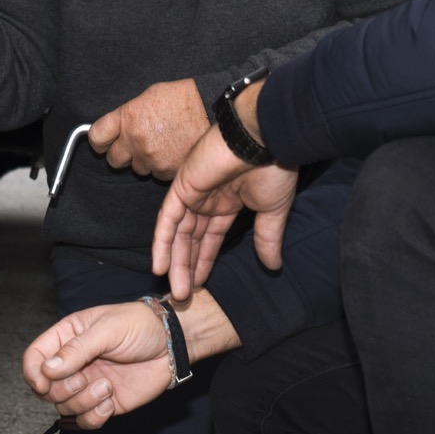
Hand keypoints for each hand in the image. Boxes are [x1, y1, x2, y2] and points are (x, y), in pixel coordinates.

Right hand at [21, 302, 172, 428]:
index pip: (34, 357)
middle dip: (64, 389)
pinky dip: (95, 417)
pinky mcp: (103, 403)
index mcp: (67, 337)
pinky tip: (111, 402)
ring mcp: (87, 384)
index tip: (44, 384)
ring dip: (83, 402)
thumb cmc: (140, 326)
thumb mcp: (107, 329)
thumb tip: (47, 369)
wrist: (172, 345)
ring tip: (106, 388)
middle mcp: (73, 363)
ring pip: (64, 407)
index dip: (33, 373)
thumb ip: (76, 349)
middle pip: (46, 389)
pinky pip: (85, 421)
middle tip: (86, 378)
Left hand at [87, 79, 207, 178]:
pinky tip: (172, 151)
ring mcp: (152, 158)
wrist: (212, 109)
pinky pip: (156, 174)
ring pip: (136, 169)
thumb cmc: (183, 98)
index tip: (102, 142)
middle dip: (121, 153)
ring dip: (144, 161)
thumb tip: (116, 127)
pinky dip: (161, 167)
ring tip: (161, 144)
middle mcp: (136, 140)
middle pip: (113, 159)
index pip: (96, 137)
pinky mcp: (167, 171)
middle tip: (134, 145)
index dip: (99, 141)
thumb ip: (128, 114)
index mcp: (128, 118)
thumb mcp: (148, 96)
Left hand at [152, 131, 299, 299]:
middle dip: (187, 267)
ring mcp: (194, 191)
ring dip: (175, 262)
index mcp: (229, 201)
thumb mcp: (273, 210)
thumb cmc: (274, 166)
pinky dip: (161, 242)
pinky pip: (167, 219)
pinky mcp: (183, 186)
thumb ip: (267, 238)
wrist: (266, 136)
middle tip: (184, 296)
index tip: (200, 286)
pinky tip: (160, 266)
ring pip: (178, 233)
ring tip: (176, 291)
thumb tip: (273, 266)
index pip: (210, 237)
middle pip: (191, 238)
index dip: (204, 261)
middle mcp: (208, 198)